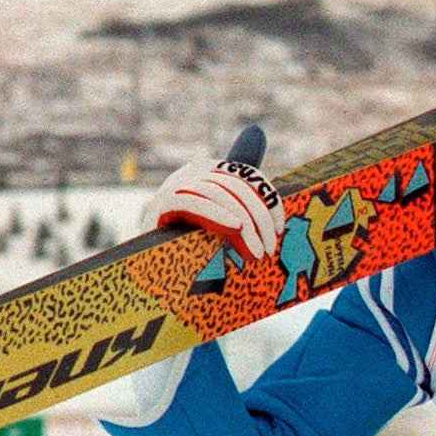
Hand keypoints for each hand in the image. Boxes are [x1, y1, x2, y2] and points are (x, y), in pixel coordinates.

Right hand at [143, 154, 284, 260]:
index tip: (279, 229)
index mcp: (212, 173)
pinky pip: (192, 201)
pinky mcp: (159, 204)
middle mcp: (192, 173)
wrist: (156, 280)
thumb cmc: (199, 251)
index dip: (267, 200)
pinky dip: (216, 212)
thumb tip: (268, 155)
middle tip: (268, 249)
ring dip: (243, 224)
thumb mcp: (230, 227)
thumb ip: (248, 206)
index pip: (247, 175)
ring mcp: (174, 186)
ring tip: (255, 252)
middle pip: (235, 185)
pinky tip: (234, 228)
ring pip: (217, 193)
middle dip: (257, 217)